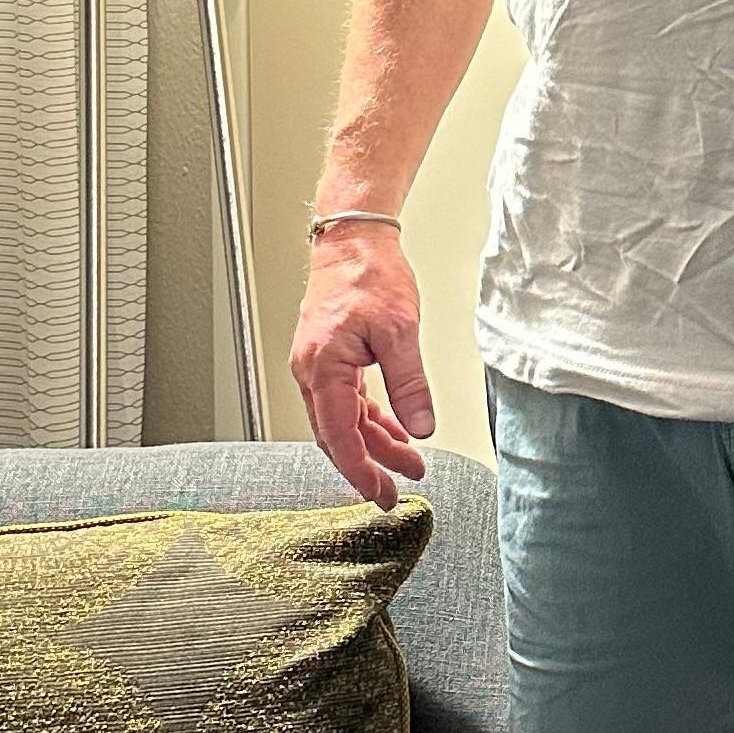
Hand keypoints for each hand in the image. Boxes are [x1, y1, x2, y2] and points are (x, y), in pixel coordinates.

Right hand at [290, 225, 435, 506]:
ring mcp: (319, 365)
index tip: (378, 493)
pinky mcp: (329, 358)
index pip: (339, 436)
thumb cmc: (368, 273)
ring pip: (343, 420)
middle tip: (394, 491)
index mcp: (323, 368)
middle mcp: (313, 371)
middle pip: (339, 434)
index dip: (360, 471)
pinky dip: (369, 419)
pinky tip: (393, 428)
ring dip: (374, 443)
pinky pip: (346, 401)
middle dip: (370, 465)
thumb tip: (421, 426)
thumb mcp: (400, 331)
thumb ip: (410, 384)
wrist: (353, 239)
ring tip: (408, 461)